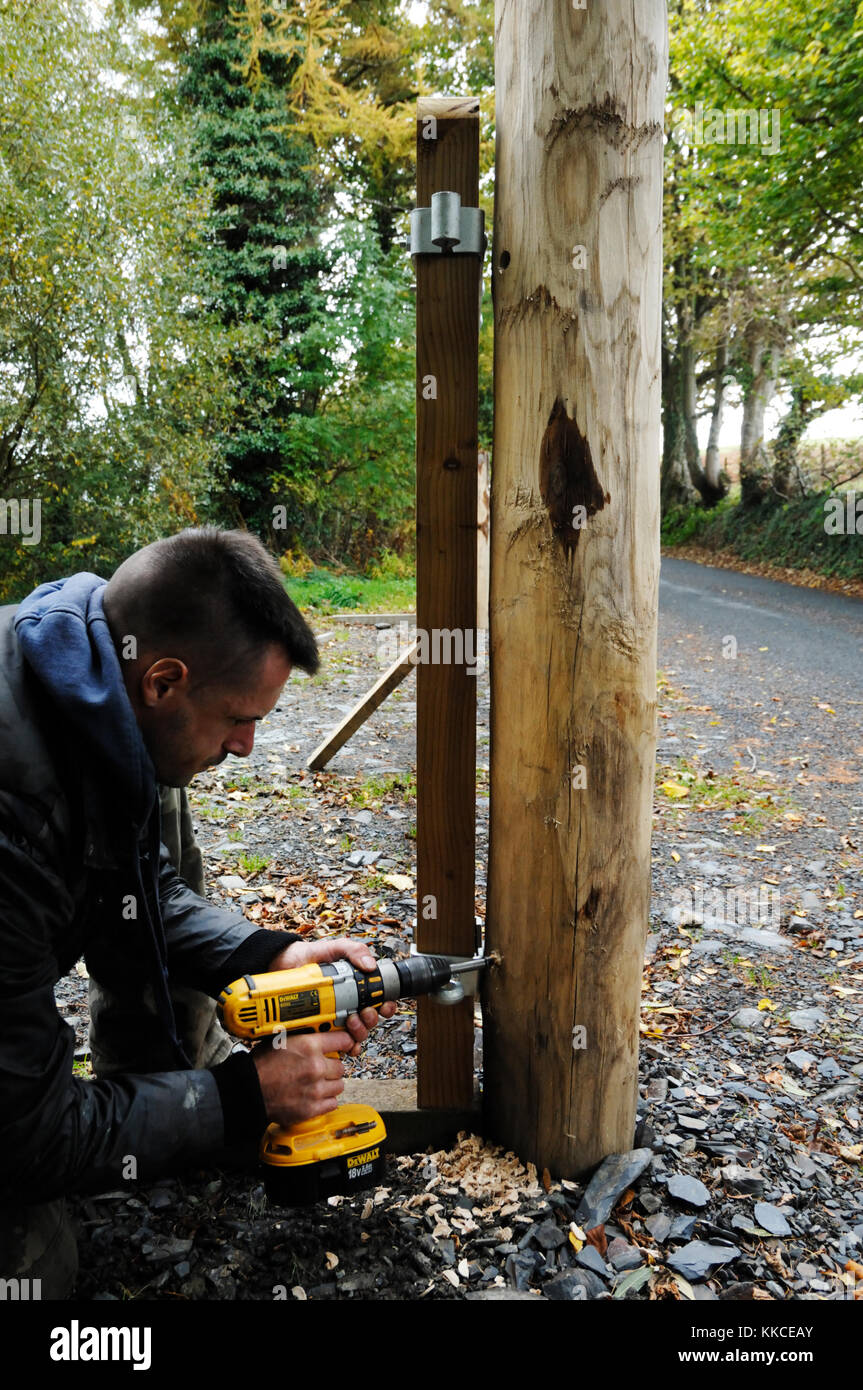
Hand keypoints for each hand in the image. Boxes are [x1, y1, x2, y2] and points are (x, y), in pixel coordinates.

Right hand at [252, 1030, 354, 1127]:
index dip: (344, 1043)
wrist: (248, 1090)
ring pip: (339, 1085)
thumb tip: (319, 1033)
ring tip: (316, 1083)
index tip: (344, 1045)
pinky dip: (326, 1101)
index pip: (343, 1040)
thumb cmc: (260, 1066)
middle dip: (332, 1067)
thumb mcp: (282, 1040)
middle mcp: (315, 1067)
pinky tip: (314, 1096)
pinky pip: (332, 1103)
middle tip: (321, 1068)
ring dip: (330, 1084)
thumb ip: (304, 1038)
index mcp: (308, 1046)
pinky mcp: (312, 1108)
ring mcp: (315, 1089)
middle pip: (341, 1066)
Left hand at [267, 936, 397, 1056]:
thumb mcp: (336, 948)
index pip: (379, 1002)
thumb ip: (354, 950)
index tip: (385, 1005)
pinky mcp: (320, 1030)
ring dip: (360, 1031)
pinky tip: (344, 1043)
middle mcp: (348, 1006)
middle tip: (364, 1012)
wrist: (285, 963)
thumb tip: (370, 965)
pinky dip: (346, 1047)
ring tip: (350, 1020)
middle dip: (372, 1019)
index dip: (387, 1006)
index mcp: (356, 989)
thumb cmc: (312, 956)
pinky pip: (338, 1045)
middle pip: (370, 1021)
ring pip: (357, 1035)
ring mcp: (335, 1020)